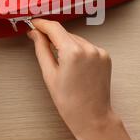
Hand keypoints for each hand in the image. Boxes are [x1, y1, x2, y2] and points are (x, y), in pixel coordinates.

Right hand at [27, 19, 134, 139]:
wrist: (92, 116)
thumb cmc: (70, 102)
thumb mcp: (49, 74)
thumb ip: (41, 49)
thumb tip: (35, 33)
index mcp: (72, 52)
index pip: (54, 28)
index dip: (42, 24)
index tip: (34, 23)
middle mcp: (88, 48)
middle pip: (65, 34)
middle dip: (53, 37)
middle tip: (41, 42)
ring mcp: (99, 52)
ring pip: (76, 39)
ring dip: (66, 44)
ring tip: (61, 63)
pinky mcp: (105, 56)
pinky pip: (87, 46)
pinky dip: (78, 50)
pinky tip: (74, 65)